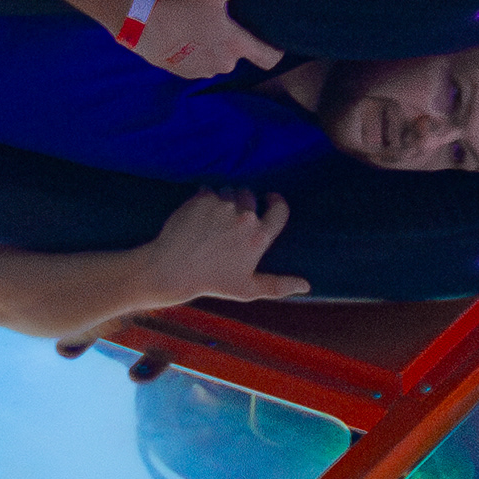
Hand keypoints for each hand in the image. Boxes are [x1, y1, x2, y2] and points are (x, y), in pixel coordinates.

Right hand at [137, 0, 281, 76]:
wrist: (142, 25)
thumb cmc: (181, 5)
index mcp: (235, 45)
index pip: (268, 58)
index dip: (274, 51)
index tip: (273, 42)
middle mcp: (224, 64)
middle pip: (239, 56)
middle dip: (233, 43)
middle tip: (222, 23)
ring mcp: (203, 72)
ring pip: (217, 61)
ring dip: (214, 49)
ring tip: (201, 29)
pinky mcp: (185, 74)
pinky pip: (199, 65)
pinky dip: (196, 54)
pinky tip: (186, 39)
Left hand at [142, 187, 309, 307]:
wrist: (172, 270)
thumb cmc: (211, 282)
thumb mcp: (247, 288)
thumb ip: (279, 286)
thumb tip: (307, 286)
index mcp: (258, 238)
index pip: (279, 210)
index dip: (277, 202)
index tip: (271, 199)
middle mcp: (244, 217)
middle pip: (251, 197)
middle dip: (244, 204)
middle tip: (229, 221)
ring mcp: (222, 205)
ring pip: (229, 192)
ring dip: (224, 200)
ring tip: (212, 220)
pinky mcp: (202, 198)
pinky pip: (208, 190)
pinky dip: (204, 200)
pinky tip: (198, 217)